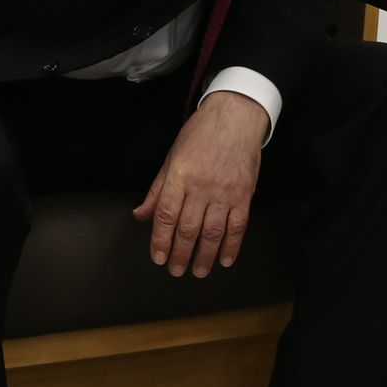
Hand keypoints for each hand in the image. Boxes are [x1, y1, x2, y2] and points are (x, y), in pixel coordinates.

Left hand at [132, 90, 266, 277]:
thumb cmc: (201, 134)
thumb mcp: (172, 156)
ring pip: (213, 232)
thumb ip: (158, 189)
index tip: (158, 258)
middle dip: (180, 254)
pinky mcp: (245, 193)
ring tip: (198, 271)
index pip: (166, 215)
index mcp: (179, 175)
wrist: (236, 115)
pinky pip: (238, 225)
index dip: (160, 241)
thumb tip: (141, 215)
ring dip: (205, 255)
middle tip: (176, 271)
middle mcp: (201, 185)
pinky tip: (226, 259)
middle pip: (188, 228)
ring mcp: (225, 190)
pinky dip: (232, 245)